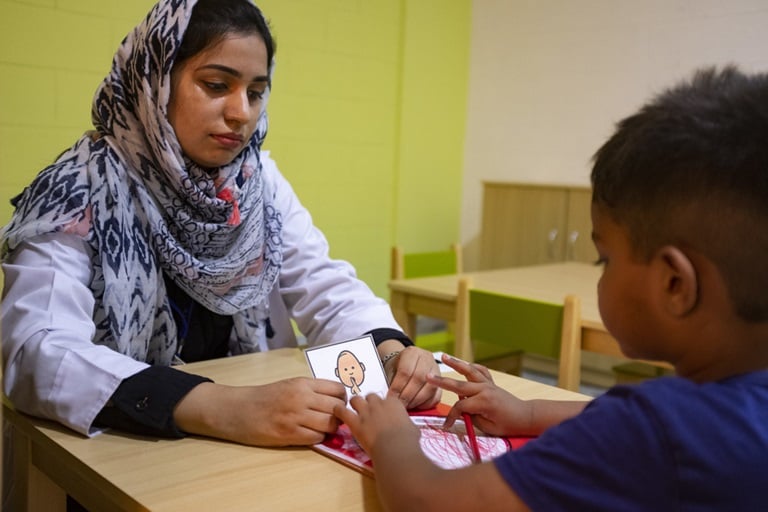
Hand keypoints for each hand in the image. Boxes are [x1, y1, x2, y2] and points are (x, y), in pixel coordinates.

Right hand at [174, 377, 346, 445]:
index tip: (339, 404)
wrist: (239, 410)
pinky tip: (311, 435)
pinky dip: (318, 438)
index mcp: (303, 383)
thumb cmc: (265, 397)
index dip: (343, 399)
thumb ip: (312, 390)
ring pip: (329, 424)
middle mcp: (302, 398)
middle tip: (334, 419)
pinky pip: (316, 438)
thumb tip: (336, 399)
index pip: (337, 389)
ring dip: (330, 428)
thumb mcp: (290, 384)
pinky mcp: (289, 435)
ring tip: (323, 428)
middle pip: (337, 408)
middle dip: (340, 415)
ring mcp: (296, 417)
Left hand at [333, 392, 419, 456]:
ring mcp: (366, 412)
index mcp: (395, 403)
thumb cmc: (408, 441)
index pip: (388, 398)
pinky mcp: (355, 422)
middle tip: (369, 411)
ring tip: (353, 409)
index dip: (385, 405)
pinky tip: (336, 411)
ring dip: (355, 404)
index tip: (385, 411)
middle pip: (371, 396)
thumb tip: (407, 428)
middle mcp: (379, 404)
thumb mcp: (413, 429)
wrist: (396, 448)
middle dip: (369, 402)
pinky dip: (338, 410)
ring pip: (356, 399)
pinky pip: (342, 412)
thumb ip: (407, 424)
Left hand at [382, 344, 441, 409]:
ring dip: (416, 401)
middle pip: (419, 379)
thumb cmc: (397, 369)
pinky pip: (436, 396)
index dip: (398, 386)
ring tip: (406, 406)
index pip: (406, 371)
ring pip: (430, 388)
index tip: (391, 397)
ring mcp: (436, 370)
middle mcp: (427, 359)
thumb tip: (391, 398)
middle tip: (399, 404)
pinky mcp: (442, 384)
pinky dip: (425, 404)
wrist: (405, 365)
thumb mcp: (391, 370)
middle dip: (407, 395)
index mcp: (412, 352)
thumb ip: (391, 381)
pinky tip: (416, 406)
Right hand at [426, 354, 533, 435]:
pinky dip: (471, 367)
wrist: (525, 416)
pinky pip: (480, 371)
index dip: (451, 416)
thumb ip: (472, 417)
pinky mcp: (491, 383)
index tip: (447, 426)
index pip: (460, 406)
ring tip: (443, 356)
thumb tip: (461, 409)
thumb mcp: (488, 428)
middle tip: (428, 377)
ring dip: (455, 363)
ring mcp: (488, 384)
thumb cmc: (508, 425)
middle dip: (441, 382)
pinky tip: (463, 364)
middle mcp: (484, 390)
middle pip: (458, 385)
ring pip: (469, 371)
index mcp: (483, 402)